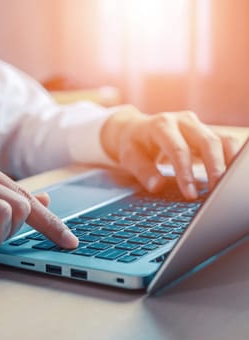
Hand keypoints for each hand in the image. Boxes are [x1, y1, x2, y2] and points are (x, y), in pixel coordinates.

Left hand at [101, 105, 241, 198]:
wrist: (136, 128)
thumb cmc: (133, 144)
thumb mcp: (129, 157)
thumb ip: (142, 171)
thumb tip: (156, 186)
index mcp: (161, 125)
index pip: (178, 149)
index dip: (185, 173)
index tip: (190, 195)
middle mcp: (183, 120)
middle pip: (207, 141)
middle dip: (214, 168)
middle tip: (215, 192)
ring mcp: (197, 124)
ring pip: (221, 139)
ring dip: (228, 162)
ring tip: (227, 185)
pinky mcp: (207, 131)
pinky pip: (226, 141)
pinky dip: (233, 156)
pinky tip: (233, 172)